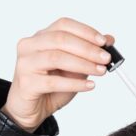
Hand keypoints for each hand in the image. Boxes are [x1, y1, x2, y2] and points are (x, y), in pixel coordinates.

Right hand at [1, 16, 115, 131]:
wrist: (31, 110)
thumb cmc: (51, 87)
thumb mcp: (74, 68)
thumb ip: (88, 53)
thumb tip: (109, 40)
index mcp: (41, 37)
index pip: (64, 25)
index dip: (85, 31)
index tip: (104, 42)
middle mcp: (30, 46)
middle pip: (60, 39)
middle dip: (87, 49)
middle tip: (106, 58)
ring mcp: (26, 63)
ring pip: (56, 57)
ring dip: (83, 64)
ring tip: (100, 71)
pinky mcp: (26, 83)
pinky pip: (53, 82)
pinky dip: (74, 84)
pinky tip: (89, 86)